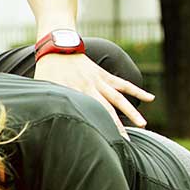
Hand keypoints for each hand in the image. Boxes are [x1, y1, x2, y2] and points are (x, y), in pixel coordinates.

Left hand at [34, 53, 154, 137]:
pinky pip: (123, 84)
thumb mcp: (43, 88)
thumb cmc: (47, 70)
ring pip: (119, 98)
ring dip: (131, 111)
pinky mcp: (104, 75)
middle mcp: (90, 89)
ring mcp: (99, 81)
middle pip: (106, 111)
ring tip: (143, 124)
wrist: (58, 46)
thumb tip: (39, 119)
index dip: (96, 129)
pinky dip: (136, 90)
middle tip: (125, 144)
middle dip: (116, 128)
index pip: (88, 115)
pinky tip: (150, 98)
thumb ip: (46, 102)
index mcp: (74, 93)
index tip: (103, 143)